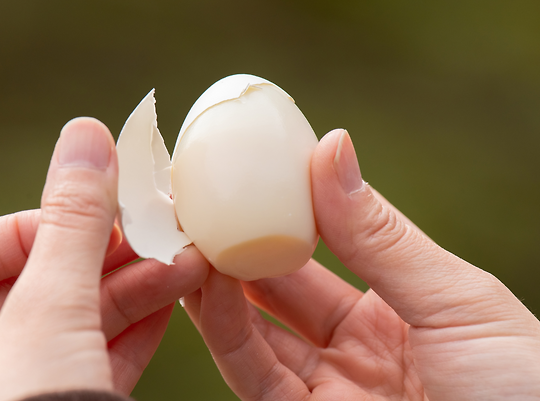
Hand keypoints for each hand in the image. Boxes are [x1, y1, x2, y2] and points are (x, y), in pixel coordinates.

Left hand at [0, 117, 208, 400]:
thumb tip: (86, 135)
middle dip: (104, 254)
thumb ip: (73, 224)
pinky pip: (95, 358)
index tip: (91, 218)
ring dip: (132, 288)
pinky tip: (172, 301)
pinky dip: (134, 329)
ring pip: (75, 321)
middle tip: (159, 230)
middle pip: (36, 281)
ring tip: (186, 263)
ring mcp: (16, 393)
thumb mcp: (52, 313)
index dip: (33, 224)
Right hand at [183, 129, 539, 399]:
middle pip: (279, 290)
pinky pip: (254, 377)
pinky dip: (224, 332)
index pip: (327, 250)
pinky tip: (205, 289)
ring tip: (187, 240)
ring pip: (253, 334)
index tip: (247, 174)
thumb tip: (331, 146)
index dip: (285, 213)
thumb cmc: (526, 386)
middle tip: (199, 204)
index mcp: (398, 310)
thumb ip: (381, 237)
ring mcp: (329, 391)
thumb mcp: (458, 302)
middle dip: (237, 247)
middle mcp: (356, 351)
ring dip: (215, 287)